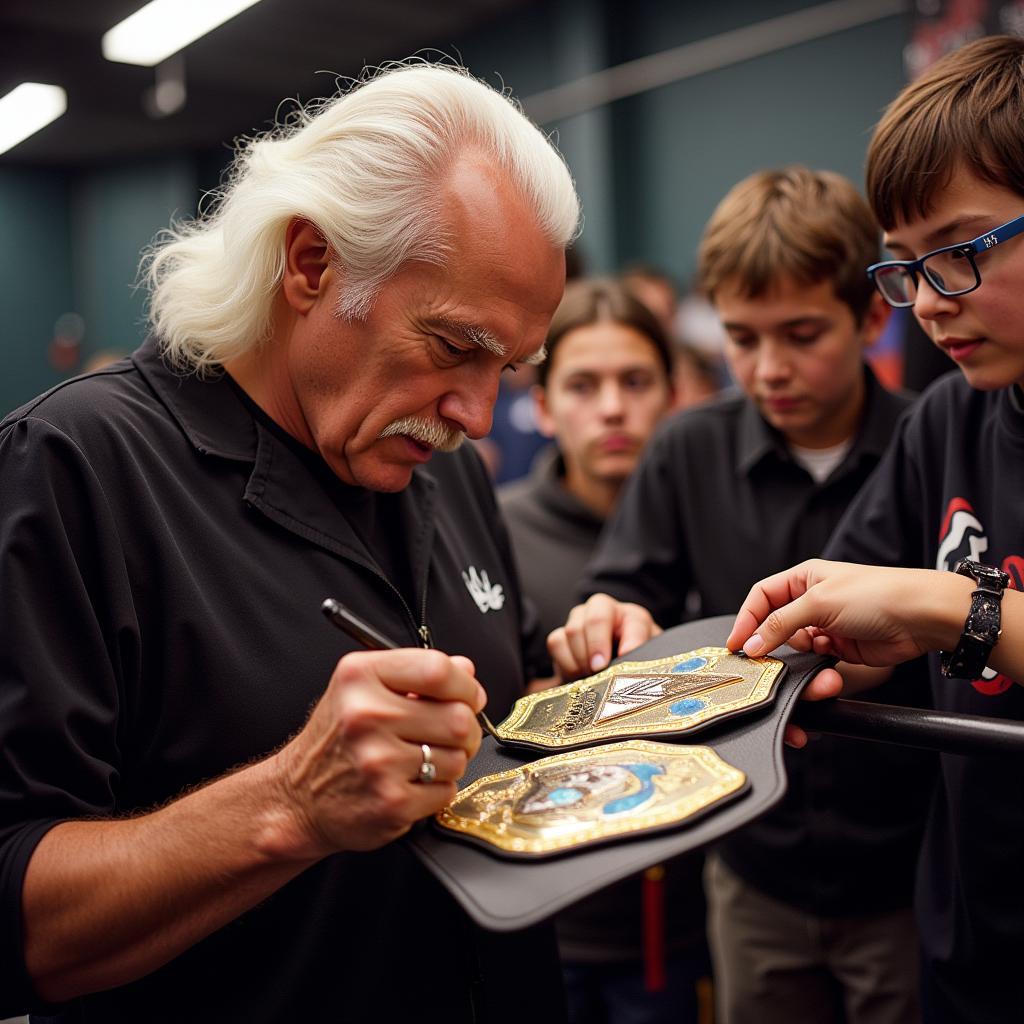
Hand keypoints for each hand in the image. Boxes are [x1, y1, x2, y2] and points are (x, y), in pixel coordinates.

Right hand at [274, 649, 485, 856]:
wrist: (297, 797)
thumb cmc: (337, 739)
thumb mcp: (363, 689)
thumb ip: (416, 674)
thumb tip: (465, 669)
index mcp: (360, 676)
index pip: (438, 669)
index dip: (465, 685)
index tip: (468, 696)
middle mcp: (366, 715)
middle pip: (458, 716)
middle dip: (465, 728)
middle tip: (449, 734)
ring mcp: (378, 761)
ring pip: (458, 756)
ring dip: (451, 761)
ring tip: (421, 760)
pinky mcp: (391, 802)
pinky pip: (447, 790)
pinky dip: (437, 790)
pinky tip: (411, 784)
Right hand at [547, 593, 660, 680]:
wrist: (611, 667)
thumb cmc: (633, 661)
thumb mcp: (647, 659)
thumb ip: (645, 660)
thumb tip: (635, 673)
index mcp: (633, 617)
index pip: (634, 623)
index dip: (630, 642)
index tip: (625, 659)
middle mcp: (604, 610)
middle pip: (595, 619)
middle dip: (596, 647)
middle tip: (598, 670)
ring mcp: (580, 619)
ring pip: (573, 630)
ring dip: (580, 659)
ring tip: (590, 678)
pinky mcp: (562, 634)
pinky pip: (556, 642)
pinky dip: (565, 663)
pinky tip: (577, 675)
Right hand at [727, 558, 960, 667]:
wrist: (921, 617)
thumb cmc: (877, 594)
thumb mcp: (819, 603)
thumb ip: (780, 624)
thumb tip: (751, 644)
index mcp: (803, 579)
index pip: (761, 598)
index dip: (746, 619)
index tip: (736, 644)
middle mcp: (811, 601)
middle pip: (774, 626)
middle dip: (768, 644)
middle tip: (759, 662)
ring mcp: (825, 626)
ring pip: (794, 648)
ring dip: (798, 659)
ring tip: (812, 663)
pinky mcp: (839, 649)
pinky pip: (815, 662)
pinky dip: (817, 670)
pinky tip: (828, 668)